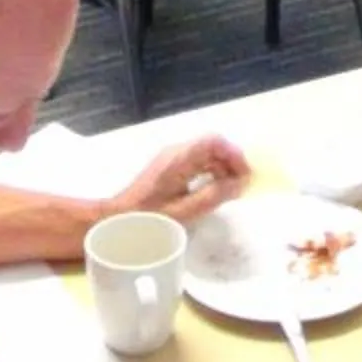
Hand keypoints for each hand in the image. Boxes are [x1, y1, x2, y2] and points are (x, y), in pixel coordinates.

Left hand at [103, 136, 248, 227]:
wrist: (117, 220)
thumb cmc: (149, 218)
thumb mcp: (186, 211)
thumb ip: (214, 195)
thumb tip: (240, 183)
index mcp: (180, 158)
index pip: (214, 141)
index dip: (234, 155)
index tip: (245, 177)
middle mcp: (176, 152)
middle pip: (212, 146)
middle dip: (231, 163)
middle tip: (241, 187)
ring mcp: (171, 158)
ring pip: (205, 154)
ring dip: (222, 169)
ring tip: (230, 192)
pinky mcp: (169, 168)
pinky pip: (196, 162)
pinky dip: (210, 173)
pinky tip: (213, 192)